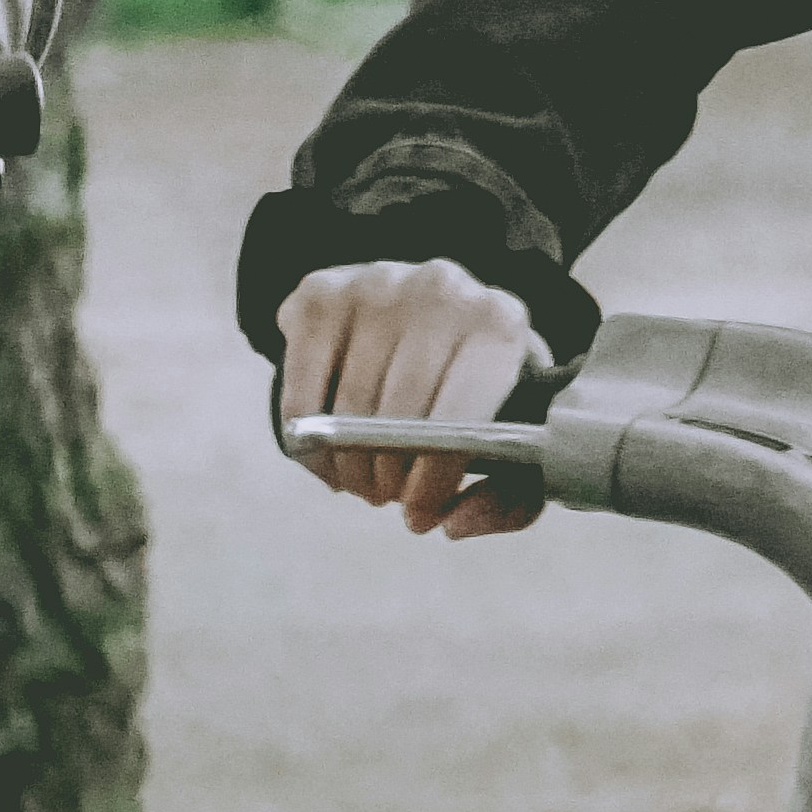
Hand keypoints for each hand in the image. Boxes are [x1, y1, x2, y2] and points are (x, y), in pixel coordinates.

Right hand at [271, 259, 553, 540]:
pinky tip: (325, 453)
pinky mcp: (320, 293)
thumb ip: (509, 496)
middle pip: (400, 412)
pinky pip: (301, 390)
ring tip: (361, 480)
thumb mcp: (510, 428)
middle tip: (386, 497)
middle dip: (388, 476)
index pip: (462, 414)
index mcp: (500, 323)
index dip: (435, 476)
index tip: (420, 511)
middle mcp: (441, 291)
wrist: (425, 306)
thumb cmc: (473, 381)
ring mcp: (376, 285)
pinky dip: (307, 440)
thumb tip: (451, 526)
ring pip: (348, 407)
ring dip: (348, 464)